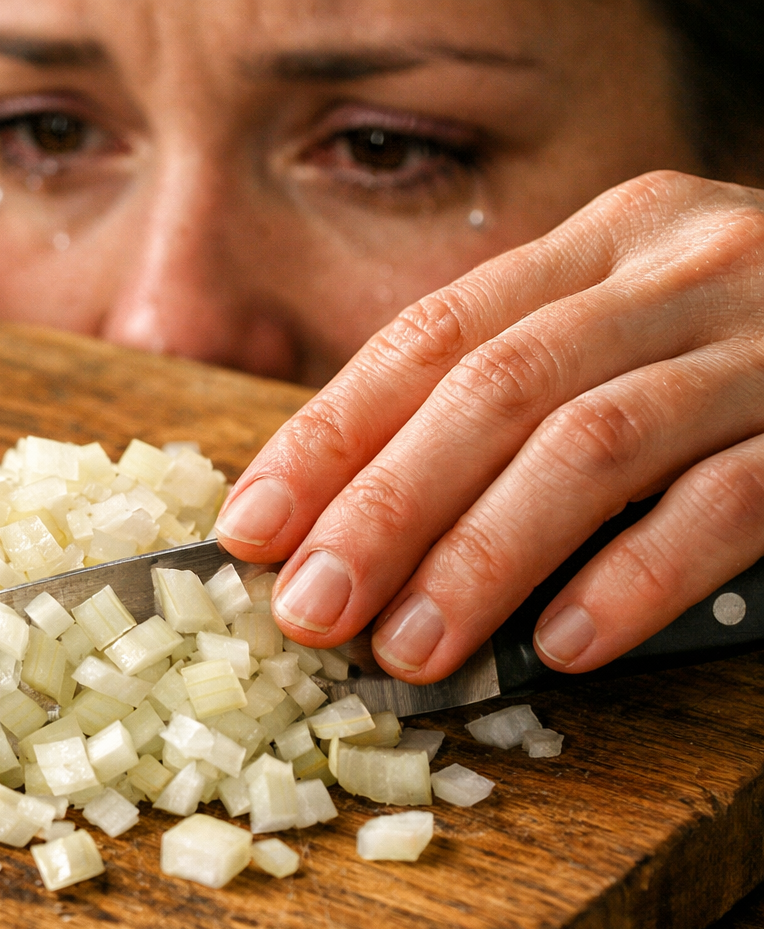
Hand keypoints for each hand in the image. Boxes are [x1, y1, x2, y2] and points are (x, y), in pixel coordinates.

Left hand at [215, 171, 763, 682]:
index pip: (427, 337)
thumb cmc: (741, 350)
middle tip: (311, 610)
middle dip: (382, 508)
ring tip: (409, 649)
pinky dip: (635, 578)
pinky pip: (727, 502)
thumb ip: (512, 390)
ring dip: (483, 557)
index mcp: (599, 243)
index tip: (251, 526)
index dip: (328, 437)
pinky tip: (566, 646)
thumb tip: (350, 511)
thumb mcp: (623, 329)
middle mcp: (675, 268)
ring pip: (589, 445)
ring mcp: (762, 339)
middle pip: (491, 390)